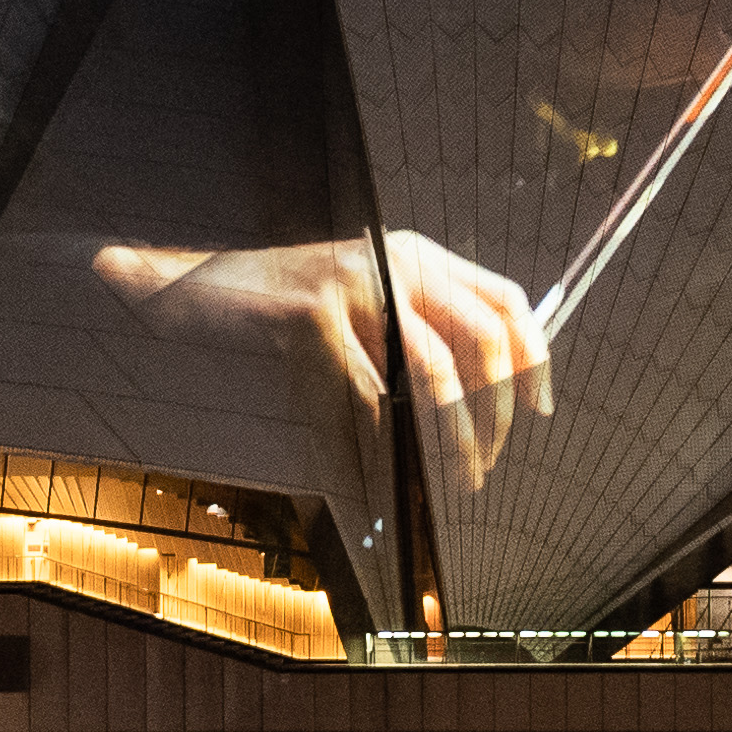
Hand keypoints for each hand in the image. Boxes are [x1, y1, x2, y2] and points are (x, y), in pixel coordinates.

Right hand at [101, 231, 552, 491]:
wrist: (191, 290)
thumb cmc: (276, 309)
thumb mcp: (360, 303)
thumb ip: (414, 327)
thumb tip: (481, 390)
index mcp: (412, 255)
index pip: (503, 299)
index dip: (533, 356)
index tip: (539, 407)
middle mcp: (393, 262)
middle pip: (482, 340)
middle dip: (496, 413)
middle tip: (486, 461)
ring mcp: (354, 286)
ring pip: (436, 372)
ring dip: (455, 437)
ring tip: (457, 476)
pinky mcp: (315, 317)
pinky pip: (371, 393)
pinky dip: (389, 440)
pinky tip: (391, 471)